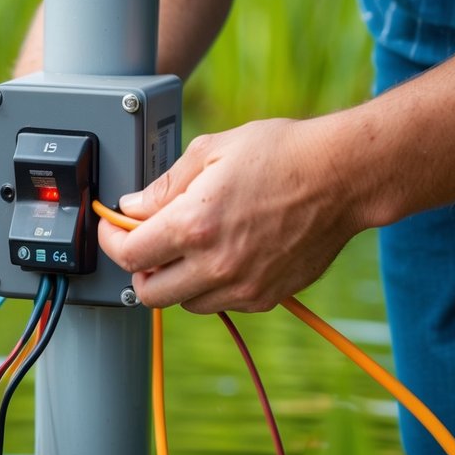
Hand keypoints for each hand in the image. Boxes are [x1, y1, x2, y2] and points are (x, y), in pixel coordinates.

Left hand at [97, 117, 365, 312]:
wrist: (343, 176)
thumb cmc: (283, 154)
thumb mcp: (210, 150)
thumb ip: (164, 186)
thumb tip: (132, 207)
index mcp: (194, 225)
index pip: (128, 255)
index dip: (111, 241)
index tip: (113, 229)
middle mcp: (215, 264)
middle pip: (148, 293)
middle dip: (139, 268)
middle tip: (146, 244)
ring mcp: (242, 286)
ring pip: (184, 302)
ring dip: (175, 279)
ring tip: (190, 247)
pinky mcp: (265, 296)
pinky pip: (220, 303)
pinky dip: (210, 286)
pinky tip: (222, 254)